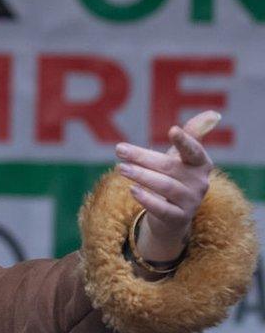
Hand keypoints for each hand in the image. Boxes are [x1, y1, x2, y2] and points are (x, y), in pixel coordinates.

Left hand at [114, 111, 218, 261]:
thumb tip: (213, 114)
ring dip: (141, 176)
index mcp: (201, 164)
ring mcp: (191, 202)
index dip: (184, 141)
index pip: (193, 151)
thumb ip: (192, 136)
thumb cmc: (175, 180)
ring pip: (165, 187)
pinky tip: (132, 190)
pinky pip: (162, 209)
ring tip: (121, 168)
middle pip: (169, 167)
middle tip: (119, 149)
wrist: (172, 218)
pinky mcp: (179, 218)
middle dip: (142, 157)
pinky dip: (147, 199)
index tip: (172, 130)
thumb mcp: (182, 158)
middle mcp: (199, 182)